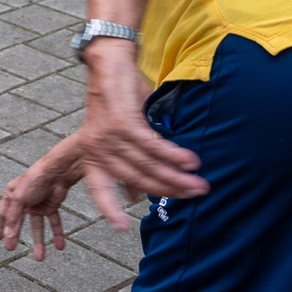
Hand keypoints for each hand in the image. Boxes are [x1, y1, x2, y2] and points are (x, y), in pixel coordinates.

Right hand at [0, 138, 82, 260]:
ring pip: (37, 226)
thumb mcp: (19, 199)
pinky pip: (53, 222)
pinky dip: (57, 234)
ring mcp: (37, 204)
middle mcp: (23, 200)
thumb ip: (13, 219)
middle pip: (18, 223)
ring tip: (39, 258)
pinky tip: (60, 245)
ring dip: (39, 241)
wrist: (58, 172)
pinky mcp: (51, 206)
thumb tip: (8, 236)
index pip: (2, 214)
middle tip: (12, 250)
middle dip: (16, 237)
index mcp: (11, 195)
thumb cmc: (35, 178)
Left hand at [76, 42, 207, 216]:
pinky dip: (173, 155)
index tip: (121, 227)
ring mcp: (109, 136)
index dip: (110, 208)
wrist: (107, 64)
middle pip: (137, 179)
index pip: (99, 188)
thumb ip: (127, 163)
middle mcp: (97, 149)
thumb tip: (137, 195)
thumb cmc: (116, 100)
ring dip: (177, 176)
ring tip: (199, 184)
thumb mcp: (116, 135)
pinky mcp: (123, 122)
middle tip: (195, 195)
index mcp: (92, 156)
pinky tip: (191, 162)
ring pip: (147, 164)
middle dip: (168, 190)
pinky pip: (152, 145)